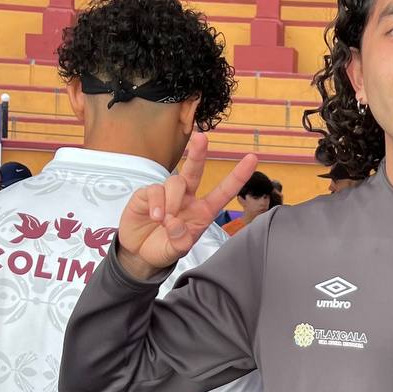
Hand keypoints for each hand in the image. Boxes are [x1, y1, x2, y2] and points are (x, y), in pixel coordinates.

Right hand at [118, 133, 256, 277]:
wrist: (140, 253)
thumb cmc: (164, 248)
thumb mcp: (175, 251)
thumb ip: (179, 241)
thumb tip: (174, 223)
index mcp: (203, 211)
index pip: (223, 191)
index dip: (238, 176)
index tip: (252, 158)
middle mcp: (187, 198)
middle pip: (195, 170)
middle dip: (199, 153)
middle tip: (202, 137)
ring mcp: (167, 194)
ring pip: (175, 182)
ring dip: (172, 201)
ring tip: (163, 221)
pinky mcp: (148, 194)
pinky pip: (154, 190)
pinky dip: (156, 203)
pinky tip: (154, 216)